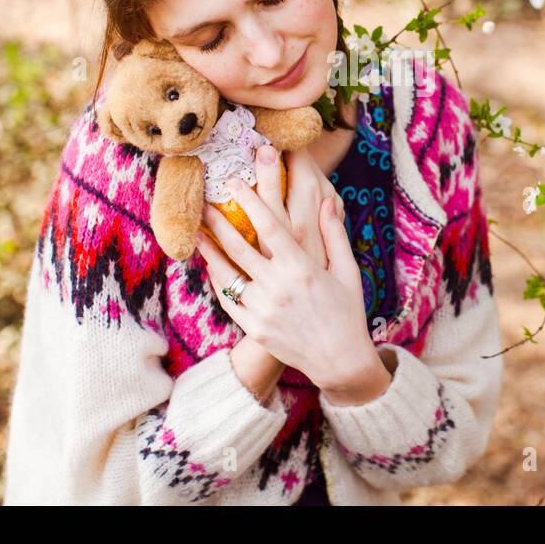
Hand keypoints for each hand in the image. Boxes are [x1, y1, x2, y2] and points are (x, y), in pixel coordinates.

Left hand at [196, 170, 386, 398]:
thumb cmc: (348, 312)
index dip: (249, 201)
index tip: (234, 182)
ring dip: (209, 249)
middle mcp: (278, 286)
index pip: (269, 225)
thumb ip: (334, 234)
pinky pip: (228, 299)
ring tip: (196, 231)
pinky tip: (211, 266)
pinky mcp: (254, 327)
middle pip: (239, 245)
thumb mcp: (347, 271)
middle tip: (202, 201)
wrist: (339, 361)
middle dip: (218, 220)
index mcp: (302, 268)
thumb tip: (327, 201)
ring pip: (226, 272)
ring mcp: (263, 309)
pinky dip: (217, 280)